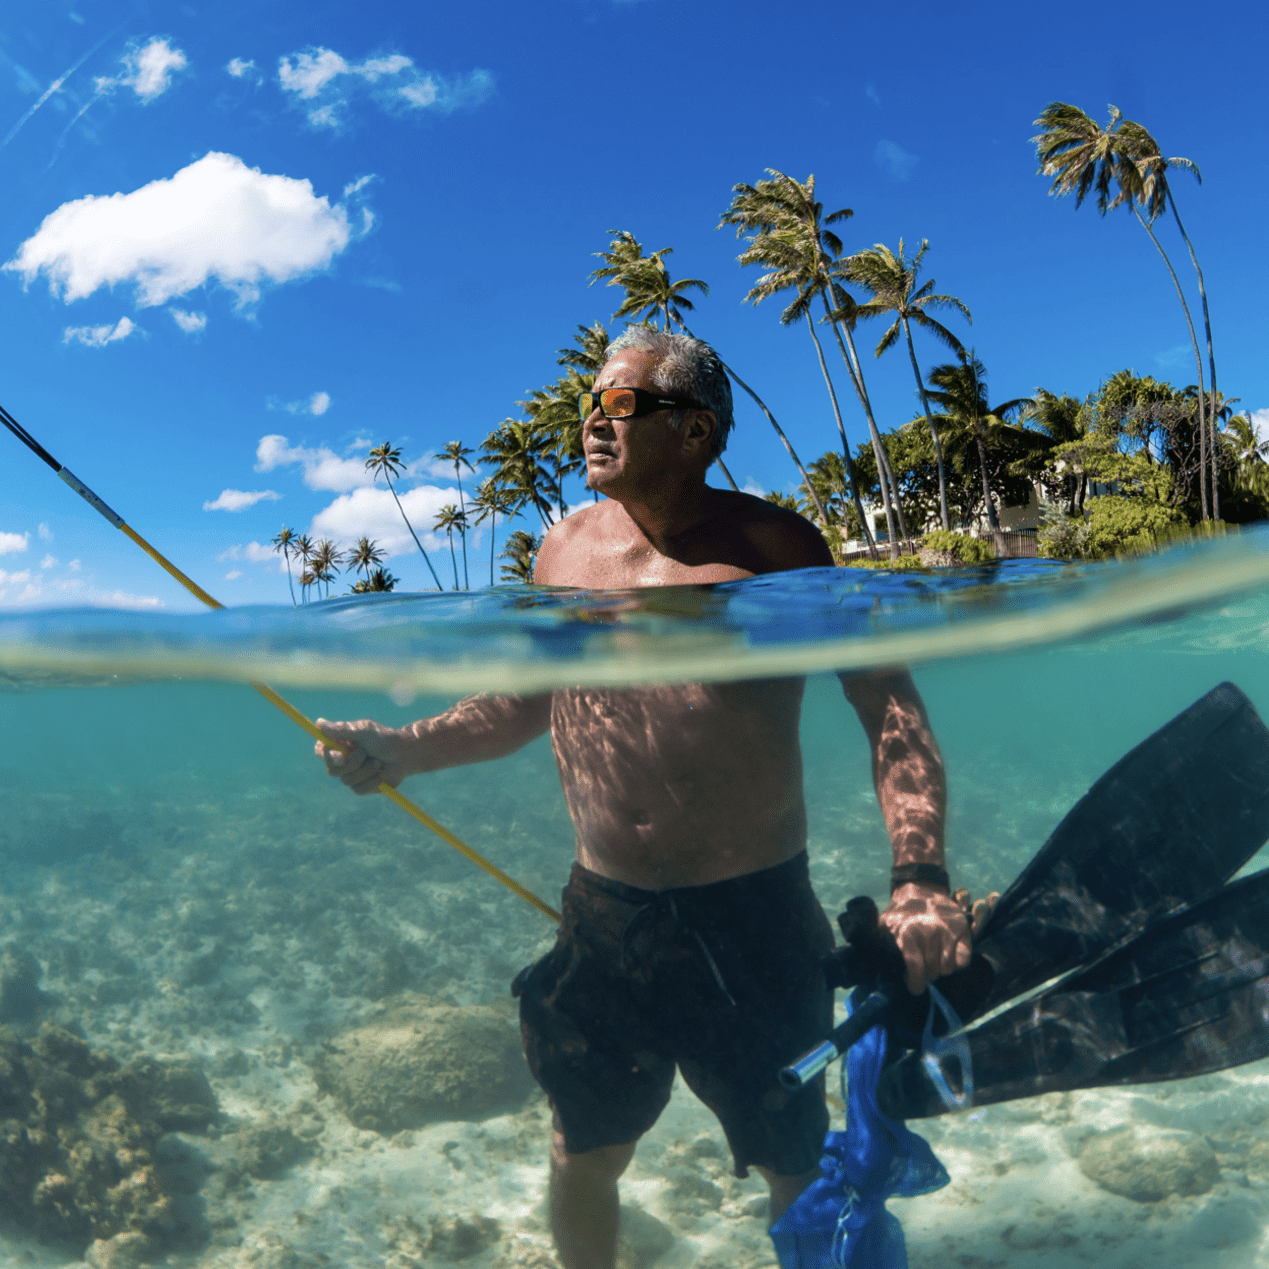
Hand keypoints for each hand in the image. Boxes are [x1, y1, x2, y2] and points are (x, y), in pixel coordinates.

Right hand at [313, 718, 416, 794]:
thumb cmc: (384, 739)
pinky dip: (373, 781)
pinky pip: (359, 789)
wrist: (406, 755)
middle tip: (366, 752)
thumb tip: (319, 723)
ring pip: (347, 780)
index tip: (339, 753)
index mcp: (340, 744)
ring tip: (379, 762)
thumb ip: (342, 730)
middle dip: (352, 762)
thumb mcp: (364, 731)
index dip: (326, 754)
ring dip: (366, 770)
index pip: (320, 751)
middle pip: (332, 770)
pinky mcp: (361, 787)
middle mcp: (342, 760)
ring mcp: (351, 775)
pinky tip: (382, 773)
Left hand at [880, 883, 995, 995]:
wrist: (922, 888)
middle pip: (932, 971)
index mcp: (907, 933)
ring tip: (934, 960)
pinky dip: (957, 963)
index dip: (916, 983)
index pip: (915, 967)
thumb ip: (882, 946)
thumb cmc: (901, 911)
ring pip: (947, 968)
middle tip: (923, 969)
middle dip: (927, 974)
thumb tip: (881, 969)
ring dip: (940, 969)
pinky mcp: (962, 929)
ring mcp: (947, 931)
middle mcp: (929, 933)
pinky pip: (964, 960)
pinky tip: (948, 955)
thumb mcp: (884, 925)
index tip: (916, 989)